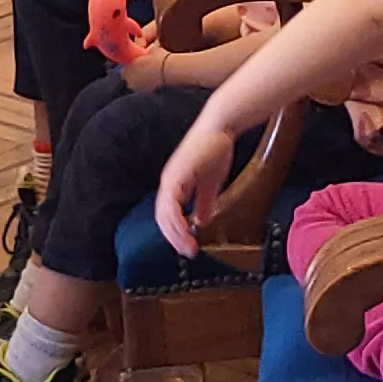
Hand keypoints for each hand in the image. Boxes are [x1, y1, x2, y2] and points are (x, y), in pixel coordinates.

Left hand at [153, 116, 242, 252]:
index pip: (167, 215)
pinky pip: (171, 204)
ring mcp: (170, 179)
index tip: (188, 247)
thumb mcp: (210, 183)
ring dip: (175, 234)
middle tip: (188, 252)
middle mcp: (168, 183)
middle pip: (162, 218)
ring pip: (164, 214)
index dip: (175, 233)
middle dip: (174, 238)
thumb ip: (204, 202)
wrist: (219, 128)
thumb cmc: (214, 150)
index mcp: (174, 185)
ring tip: (188, 247)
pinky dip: (177, 220)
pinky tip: (187, 230)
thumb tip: (201, 221)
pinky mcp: (176, 175)